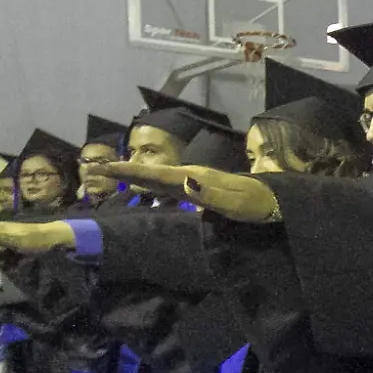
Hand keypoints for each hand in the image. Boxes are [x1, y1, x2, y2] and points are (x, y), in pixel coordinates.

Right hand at [99, 162, 279, 222]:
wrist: (274, 202)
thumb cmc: (256, 205)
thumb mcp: (235, 203)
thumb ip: (210, 194)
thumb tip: (184, 183)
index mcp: (195, 178)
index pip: (157, 175)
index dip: (130, 172)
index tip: (105, 167)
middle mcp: (192, 176)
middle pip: (153, 174)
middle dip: (125, 170)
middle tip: (97, 167)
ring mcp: (196, 182)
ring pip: (159, 179)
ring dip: (136, 177)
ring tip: (112, 175)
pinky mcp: (201, 190)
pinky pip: (169, 187)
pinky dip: (152, 186)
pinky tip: (145, 190)